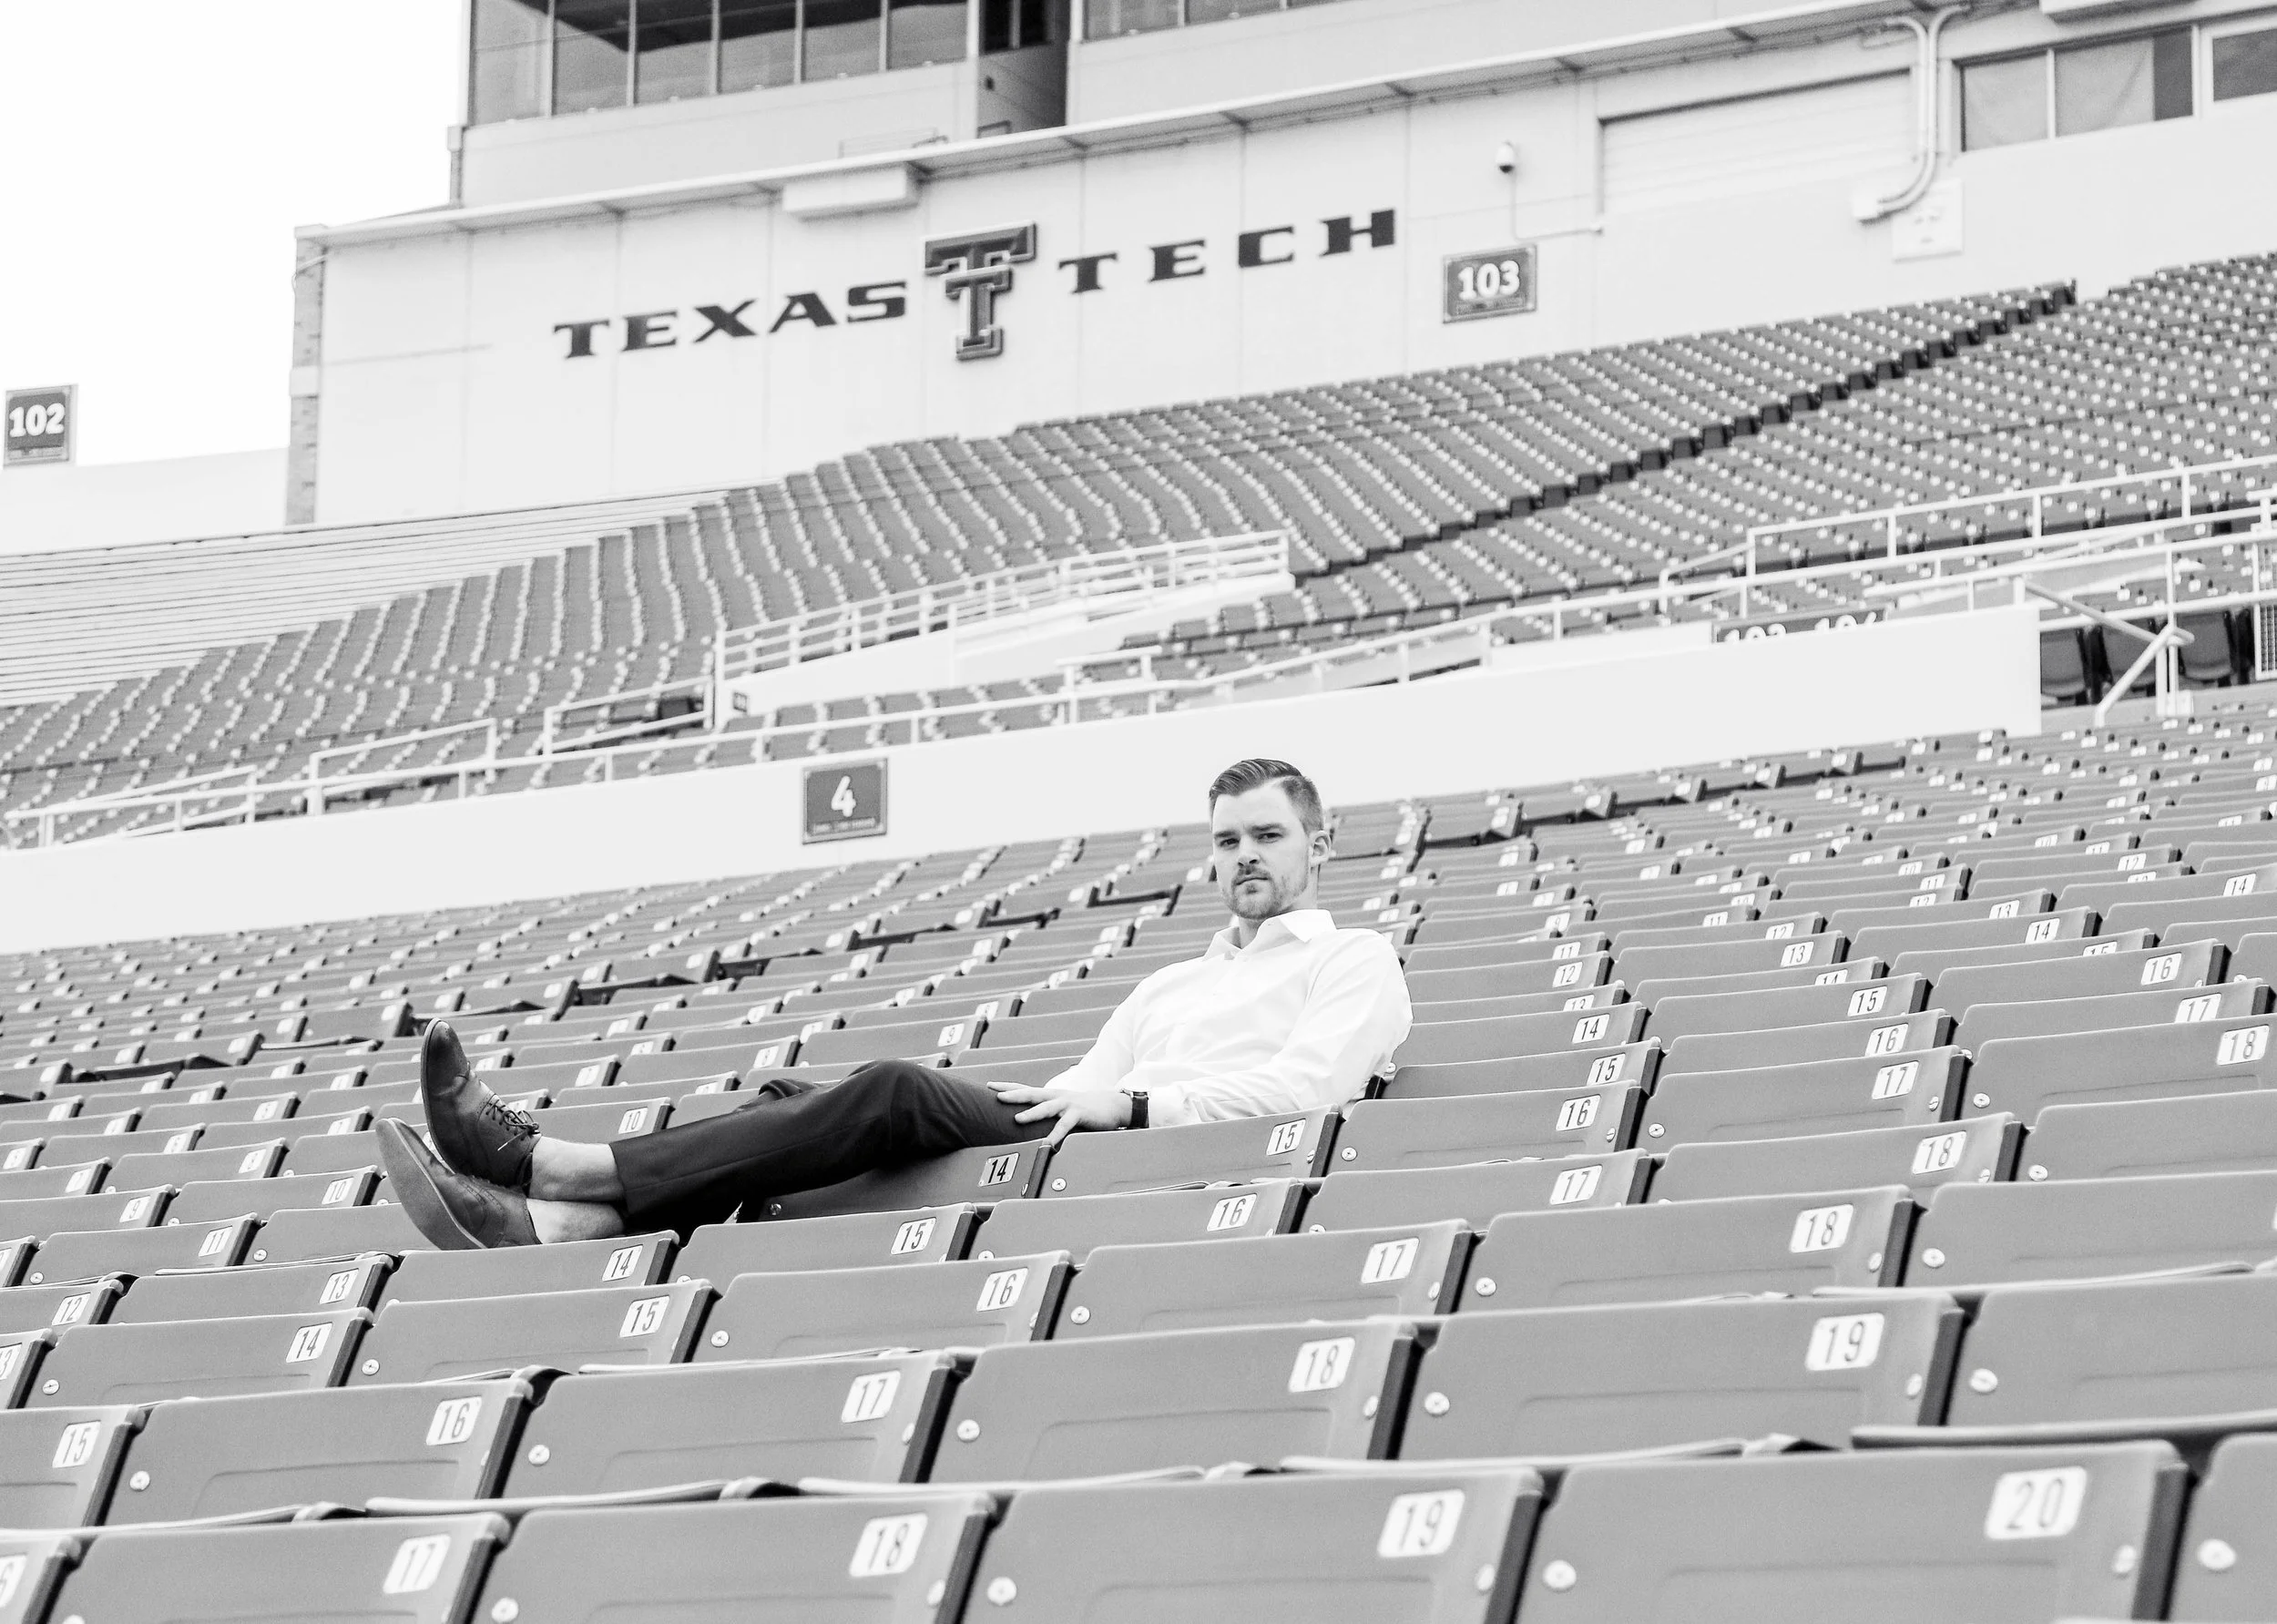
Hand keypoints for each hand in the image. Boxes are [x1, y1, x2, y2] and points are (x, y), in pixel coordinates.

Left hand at [984, 1081, 1132, 1145]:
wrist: (1112, 1105)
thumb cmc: (1084, 1108)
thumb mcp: (1063, 1107)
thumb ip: (1047, 1111)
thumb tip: (1028, 1120)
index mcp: (1051, 1095)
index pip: (1025, 1088)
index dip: (1007, 1086)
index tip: (989, 1085)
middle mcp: (1056, 1096)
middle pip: (1032, 1093)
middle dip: (1013, 1094)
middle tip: (997, 1096)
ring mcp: (1068, 1104)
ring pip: (1046, 1108)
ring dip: (1031, 1113)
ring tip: (1018, 1119)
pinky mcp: (1079, 1114)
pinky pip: (1065, 1125)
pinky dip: (1056, 1134)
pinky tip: (1049, 1144)